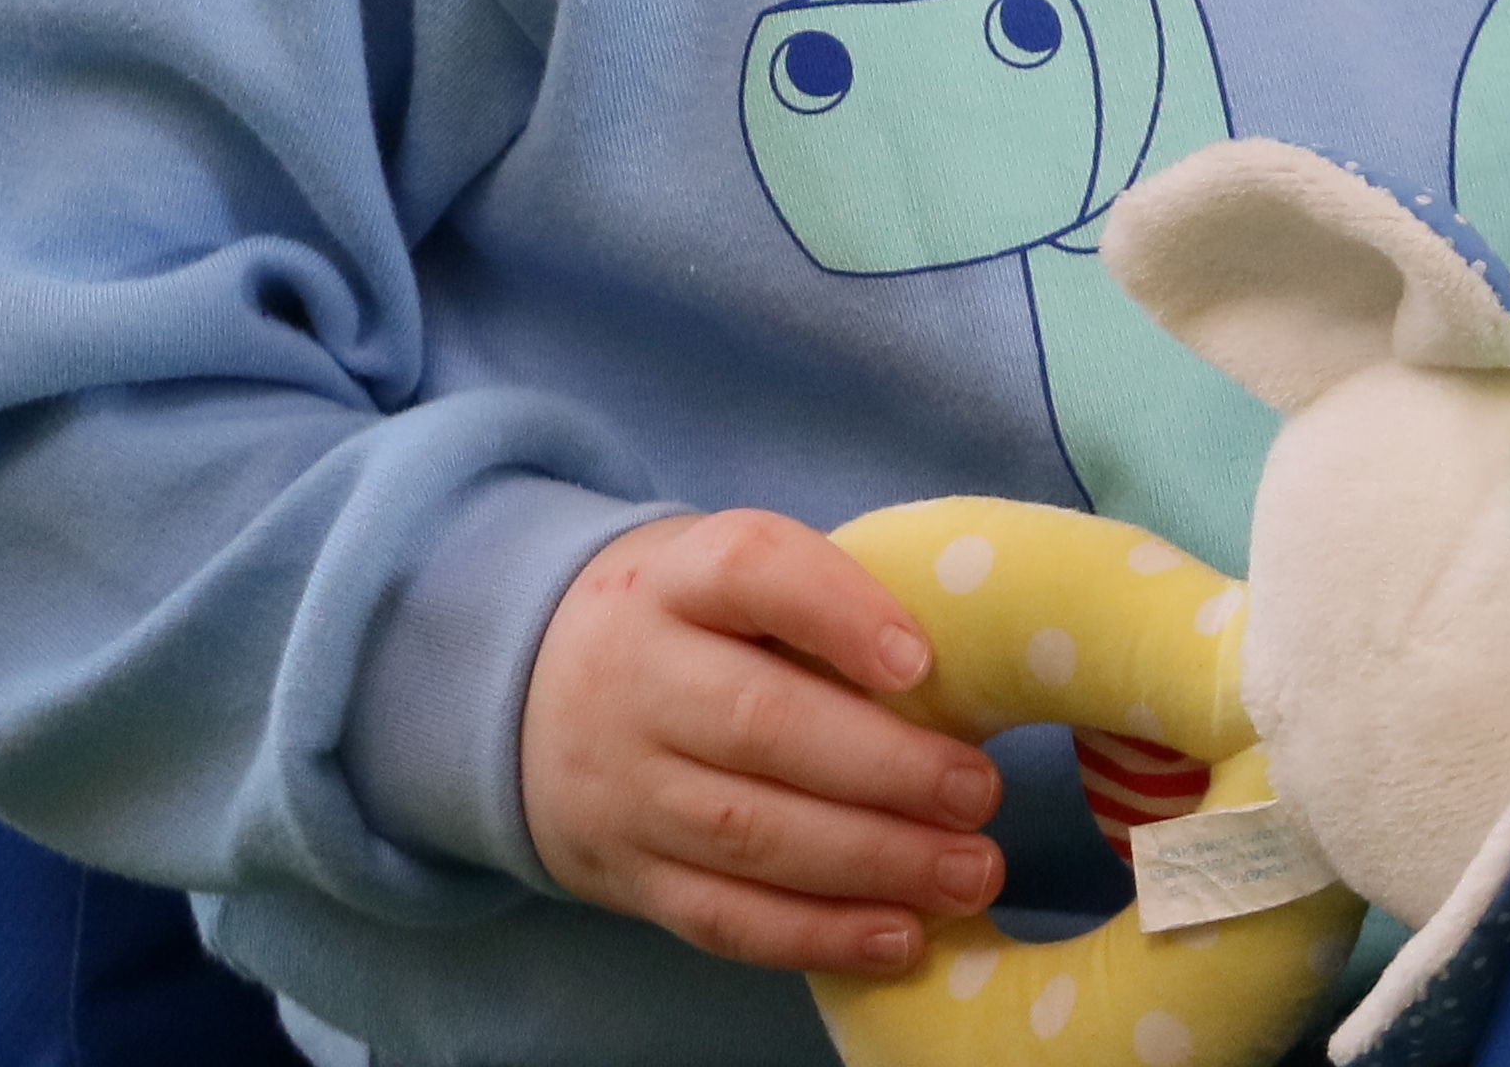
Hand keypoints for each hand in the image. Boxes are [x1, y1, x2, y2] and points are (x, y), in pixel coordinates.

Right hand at [516, 509, 1002, 977]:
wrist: (527, 688)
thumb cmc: (692, 623)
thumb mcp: (734, 575)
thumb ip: (828, 601)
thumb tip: (971, 671)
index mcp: (679, 580)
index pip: (751, 571)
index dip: (839, 611)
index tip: (920, 660)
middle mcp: (638, 679)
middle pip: (760, 722)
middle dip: (886, 768)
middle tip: (982, 793)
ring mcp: (624, 786)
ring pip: (748, 832)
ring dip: (872, 862)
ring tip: (970, 872)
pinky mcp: (625, 875)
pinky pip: (722, 917)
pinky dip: (817, 936)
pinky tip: (901, 938)